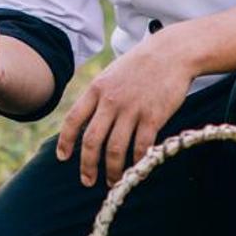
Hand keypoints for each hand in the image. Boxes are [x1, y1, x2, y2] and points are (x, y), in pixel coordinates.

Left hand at [56, 38, 196, 187]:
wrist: (172, 52)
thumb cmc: (142, 64)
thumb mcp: (112, 73)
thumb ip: (99, 95)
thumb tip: (87, 120)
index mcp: (97, 89)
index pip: (73, 119)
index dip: (65, 141)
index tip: (62, 157)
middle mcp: (111, 101)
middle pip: (91, 141)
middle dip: (87, 165)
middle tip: (87, 181)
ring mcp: (131, 109)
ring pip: (114, 149)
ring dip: (112, 170)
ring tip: (113, 182)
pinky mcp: (152, 117)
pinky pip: (140, 147)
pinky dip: (137, 162)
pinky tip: (136, 170)